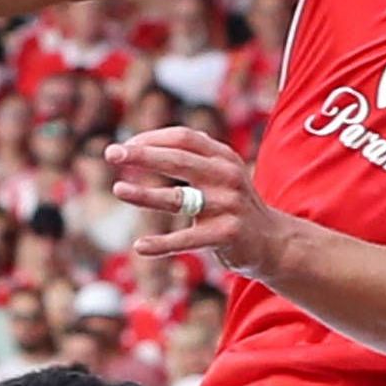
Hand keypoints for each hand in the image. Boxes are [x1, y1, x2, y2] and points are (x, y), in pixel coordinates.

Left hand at [107, 127, 282, 274]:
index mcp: (223, 157)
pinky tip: (140, 247)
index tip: (125, 146)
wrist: (273, 242)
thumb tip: (140, 145)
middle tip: (111, 153)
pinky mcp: (226, 234)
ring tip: (119, 189)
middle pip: (179, 160)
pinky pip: (187, 239)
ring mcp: (228, 205)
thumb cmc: (234, 205)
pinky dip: (162, 245)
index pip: (184, 138)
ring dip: (145, 194)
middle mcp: (227, 176)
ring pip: (178, 198)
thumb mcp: (220, 174)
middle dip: (142, 155)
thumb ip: (191, 158)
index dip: (152, 139)